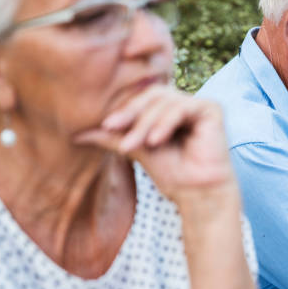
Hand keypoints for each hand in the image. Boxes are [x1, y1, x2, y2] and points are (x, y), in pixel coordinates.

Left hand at [74, 85, 236, 203]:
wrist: (198, 194)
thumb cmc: (172, 174)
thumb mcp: (136, 151)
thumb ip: (113, 138)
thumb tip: (76, 134)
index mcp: (168, 109)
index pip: (143, 98)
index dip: (124, 109)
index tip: (105, 126)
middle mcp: (184, 103)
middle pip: (152, 95)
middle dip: (131, 113)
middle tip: (113, 129)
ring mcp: (198, 105)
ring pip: (164, 102)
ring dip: (145, 123)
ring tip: (134, 145)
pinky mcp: (211, 109)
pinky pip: (182, 108)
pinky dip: (165, 123)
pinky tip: (155, 141)